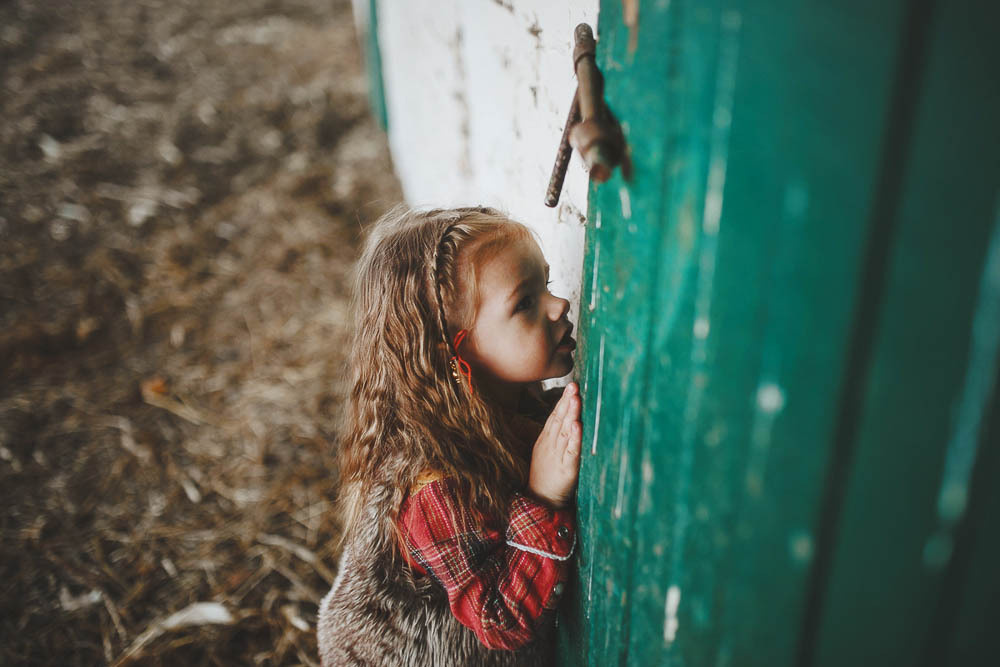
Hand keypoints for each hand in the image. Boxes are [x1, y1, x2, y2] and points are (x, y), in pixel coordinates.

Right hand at [527, 382, 581, 508]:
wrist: (539, 501)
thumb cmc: (545, 477)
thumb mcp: (546, 453)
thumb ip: (556, 438)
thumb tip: (568, 421)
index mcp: (545, 441)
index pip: (554, 417)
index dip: (562, 401)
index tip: (571, 386)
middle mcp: (550, 445)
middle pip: (559, 420)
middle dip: (567, 402)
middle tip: (574, 386)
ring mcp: (557, 456)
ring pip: (565, 432)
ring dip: (571, 414)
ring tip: (576, 399)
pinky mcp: (566, 468)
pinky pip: (571, 451)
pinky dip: (574, 438)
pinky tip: (577, 426)